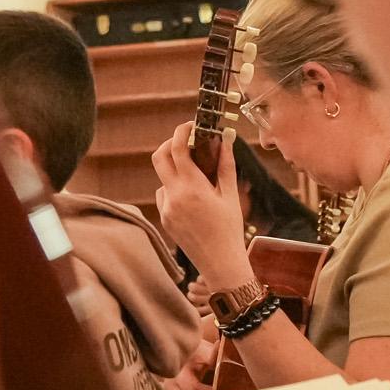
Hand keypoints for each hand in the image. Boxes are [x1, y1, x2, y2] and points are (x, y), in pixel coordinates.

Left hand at [149, 123, 246, 285]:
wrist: (220, 264)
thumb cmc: (230, 230)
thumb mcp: (230, 195)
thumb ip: (226, 165)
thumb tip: (226, 139)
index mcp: (192, 188)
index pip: (177, 148)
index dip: (181, 131)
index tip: (191, 126)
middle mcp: (174, 196)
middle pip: (159, 157)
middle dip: (170, 144)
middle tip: (186, 143)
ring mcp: (166, 209)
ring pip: (163, 178)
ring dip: (175, 171)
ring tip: (198, 179)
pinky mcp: (164, 219)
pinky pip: (164, 195)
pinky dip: (175, 190)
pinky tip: (193, 201)